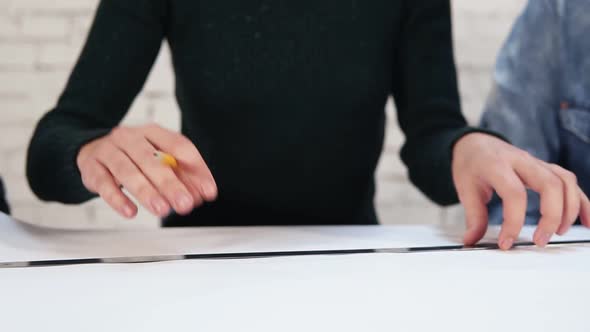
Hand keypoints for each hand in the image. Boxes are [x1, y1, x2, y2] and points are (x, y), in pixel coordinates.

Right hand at [77, 124, 216, 218]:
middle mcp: (130, 137)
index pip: (179, 146)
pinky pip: (104, 183)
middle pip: (153, 160)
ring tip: (162, 209)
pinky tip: (130, 211)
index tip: (208, 191)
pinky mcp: (92, 168)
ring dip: (146, 191)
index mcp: (153, 132)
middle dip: (171, 184)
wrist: (91, 149)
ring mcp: (109, 151)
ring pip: (127, 170)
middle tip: (185, 204)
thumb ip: (183, 175)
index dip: (196, 169)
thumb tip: (203, 193)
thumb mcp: (159, 159)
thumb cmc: (133, 157)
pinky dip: (117, 198)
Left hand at [452, 133, 589, 249]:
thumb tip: (471, 241)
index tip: (506, 243)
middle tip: (540, 240)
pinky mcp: (546, 168)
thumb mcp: (465, 189)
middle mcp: (521, 161)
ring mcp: (537, 163)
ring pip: (565, 181)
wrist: (475, 143)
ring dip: (569, 209)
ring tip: (557, 232)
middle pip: (549, 184)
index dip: (514, 221)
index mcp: (497, 165)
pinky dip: (582, 202)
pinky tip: (587, 222)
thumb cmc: (470, 164)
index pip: (514, 193)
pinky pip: (570, 182)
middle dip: (551, 216)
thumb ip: (473, 217)